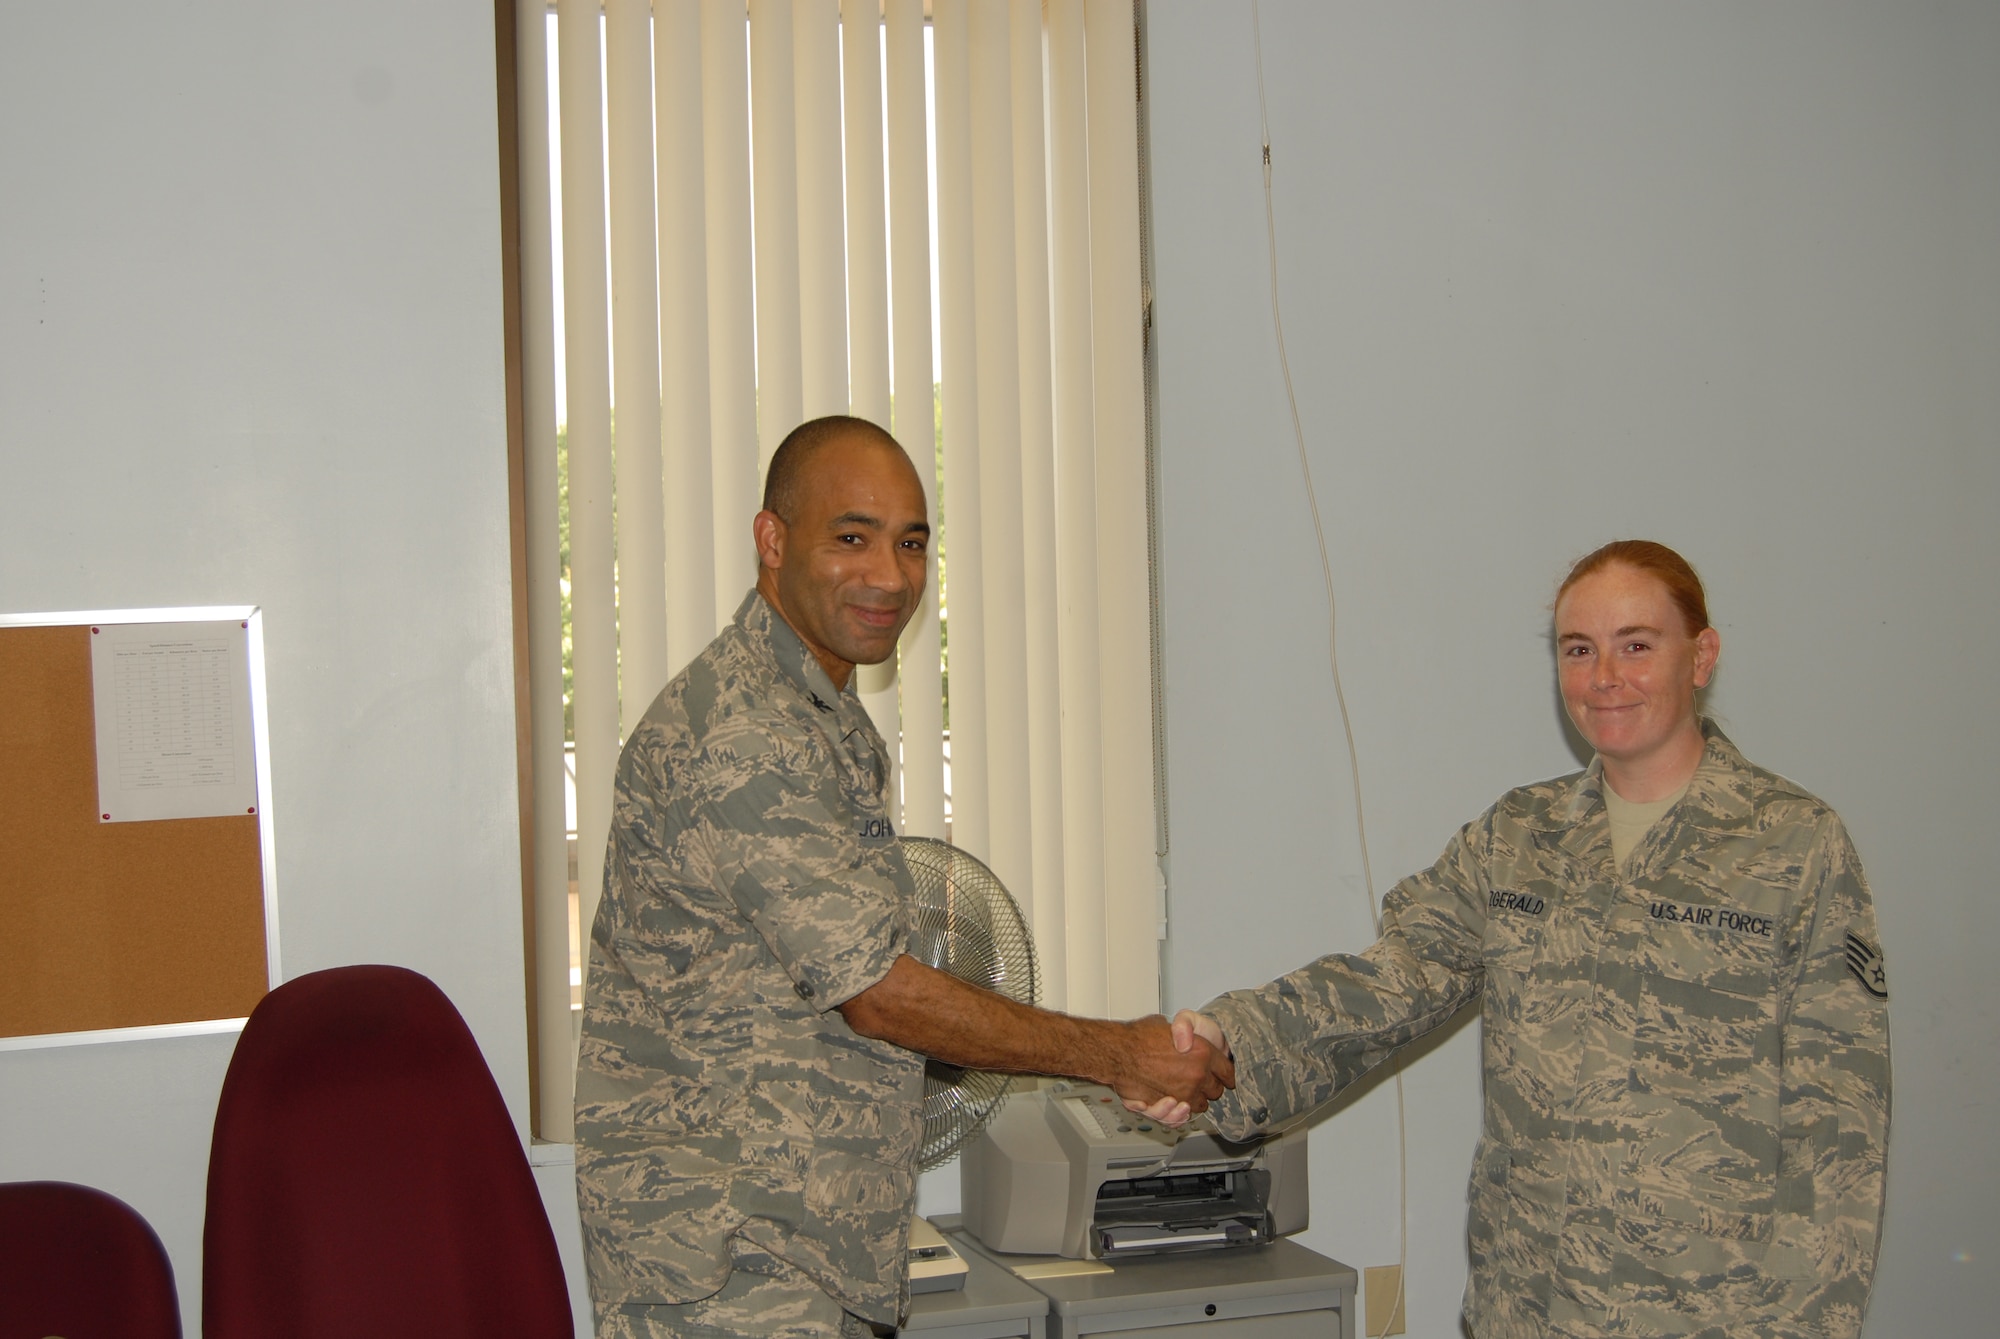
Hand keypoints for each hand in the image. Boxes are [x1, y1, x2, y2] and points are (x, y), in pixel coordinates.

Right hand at [1106, 1014, 1233, 1124]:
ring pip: (1200, 1106)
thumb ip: (1187, 1032)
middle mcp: (1196, 1075)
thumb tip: (1190, 1039)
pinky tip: (1176, 1105)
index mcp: (1203, 1053)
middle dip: (1209, 1087)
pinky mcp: (1167, 1107)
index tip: (1223, 1075)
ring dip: (1194, 1101)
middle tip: (1201, 1080)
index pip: (1227, 1071)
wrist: (1116, 1050)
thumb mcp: (1171, 1023)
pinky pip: (1181, 1116)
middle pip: (1216, 1091)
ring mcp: (1182, 1093)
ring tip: (1186, 1092)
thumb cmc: (1139, 1035)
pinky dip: (1178, 1114)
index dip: (1225, 1073)